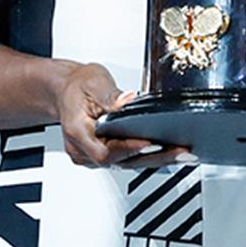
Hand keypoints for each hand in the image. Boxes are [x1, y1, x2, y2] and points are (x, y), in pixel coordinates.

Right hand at [54, 63, 193, 169]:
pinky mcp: (102, 156)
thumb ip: (110, 95)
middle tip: (179, 152)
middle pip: (119, 162)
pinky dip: (146, 156)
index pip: (105, 151)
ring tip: (180, 153)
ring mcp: (91, 157)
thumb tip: (127, 101)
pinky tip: (166, 152)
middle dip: (153, 157)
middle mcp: (83, 150)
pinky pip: (126, 160)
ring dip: (154, 159)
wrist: (65, 91)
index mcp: (77, 132)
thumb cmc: (76, 86)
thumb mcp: (93, 82)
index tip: (151, 143)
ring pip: (125, 163)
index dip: (129, 149)